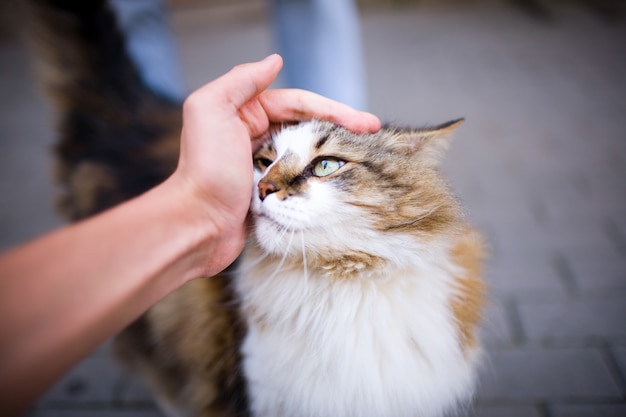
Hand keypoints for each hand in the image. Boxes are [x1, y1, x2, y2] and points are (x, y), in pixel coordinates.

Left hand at [170, 54, 379, 276]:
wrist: (198, 224)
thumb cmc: (204, 169)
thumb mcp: (212, 109)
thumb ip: (241, 80)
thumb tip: (275, 61)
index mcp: (242, 112)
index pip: (297, 102)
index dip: (332, 108)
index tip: (364, 121)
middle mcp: (253, 134)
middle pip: (306, 123)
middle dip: (340, 125)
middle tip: (372, 132)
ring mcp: (263, 164)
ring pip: (305, 149)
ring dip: (333, 148)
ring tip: (363, 151)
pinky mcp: (269, 191)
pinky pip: (299, 175)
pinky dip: (319, 173)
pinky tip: (339, 174)